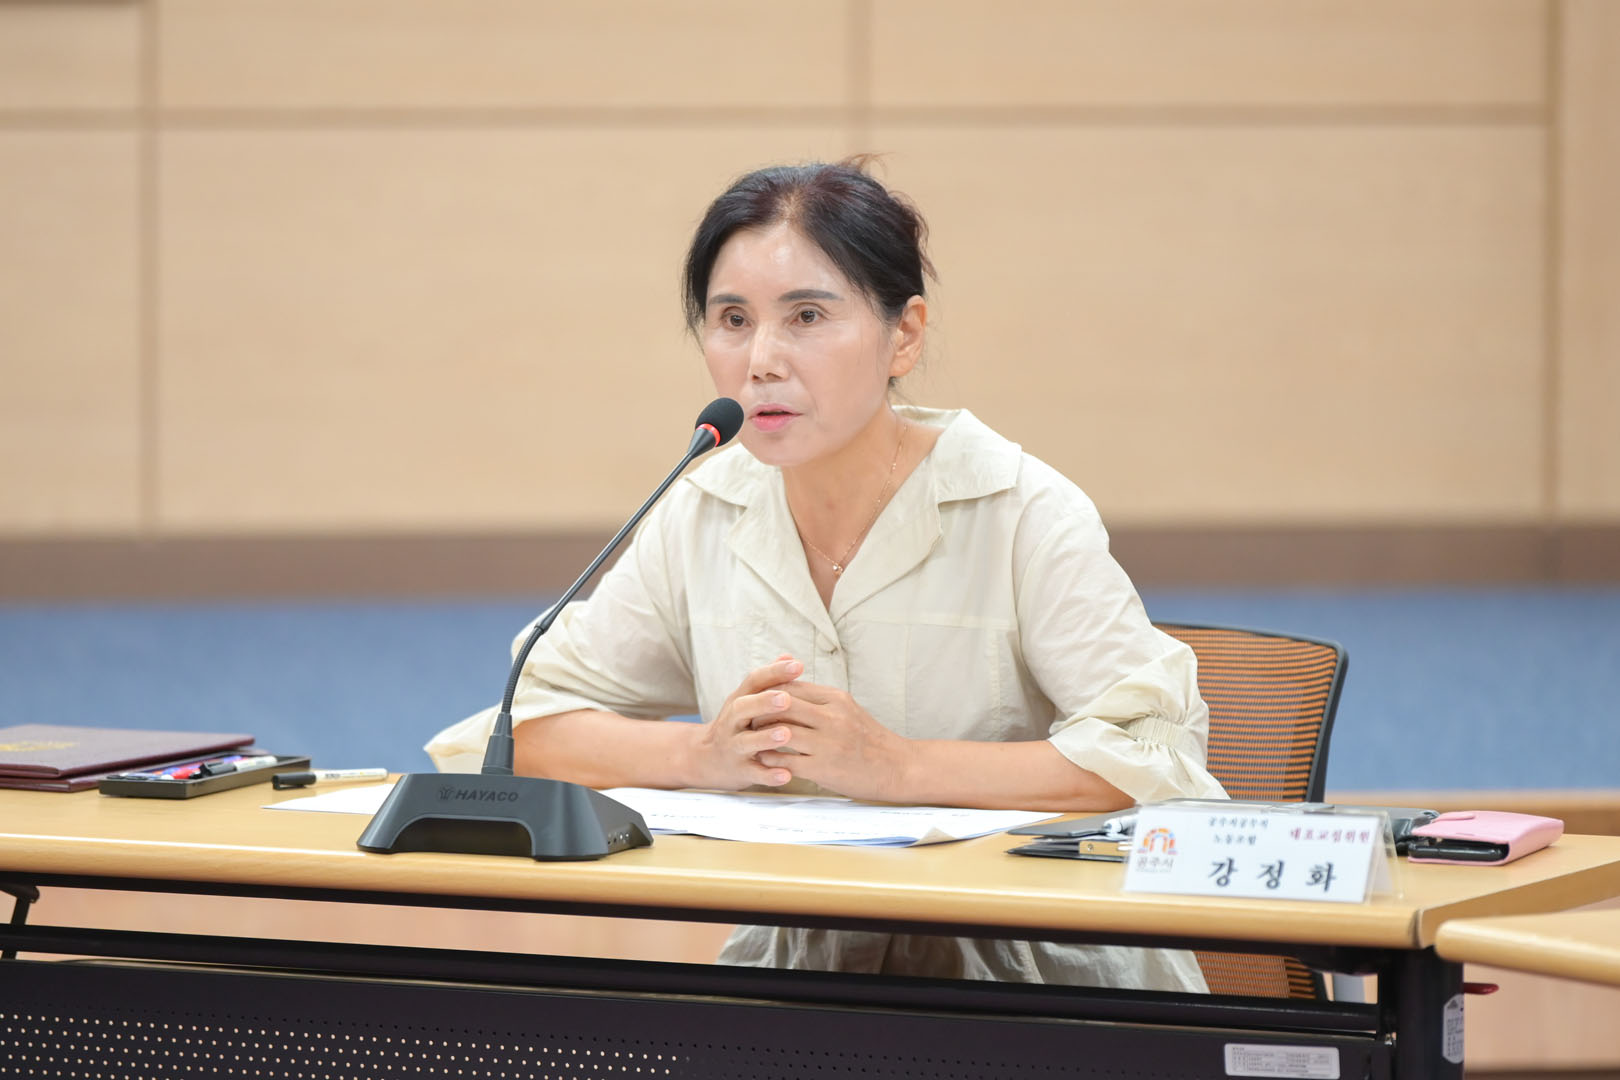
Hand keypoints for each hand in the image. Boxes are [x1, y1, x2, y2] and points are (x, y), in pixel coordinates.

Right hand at [687, 656, 803, 789]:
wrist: (704, 758)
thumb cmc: (737, 725)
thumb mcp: (747, 700)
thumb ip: (769, 681)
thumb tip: (790, 657)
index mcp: (739, 700)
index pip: (754, 681)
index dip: (774, 672)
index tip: (798, 666)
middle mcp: (732, 721)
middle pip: (744, 708)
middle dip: (764, 702)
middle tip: (786, 699)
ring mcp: (733, 746)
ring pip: (747, 741)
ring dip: (766, 738)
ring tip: (786, 734)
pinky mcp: (738, 770)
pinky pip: (753, 773)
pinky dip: (768, 775)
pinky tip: (786, 775)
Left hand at [754, 680, 909, 800]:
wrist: (897, 768)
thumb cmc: (869, 739)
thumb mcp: (848, 709)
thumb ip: (820, 699)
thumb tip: (789, 687)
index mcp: (836, 699)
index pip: (792, 687)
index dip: (769, 692)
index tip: (755, 699)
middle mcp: (832, 717)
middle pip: (782, 705)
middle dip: (760, 710)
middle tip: (745, 717)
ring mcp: (828, 743)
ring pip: (781, 732)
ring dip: (761, 736)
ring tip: (750, 739)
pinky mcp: (824, 768)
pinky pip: (787, 761)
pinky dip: (771, 760)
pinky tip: (763, 760)